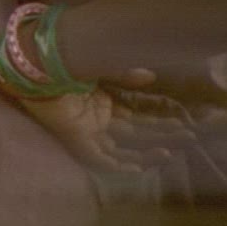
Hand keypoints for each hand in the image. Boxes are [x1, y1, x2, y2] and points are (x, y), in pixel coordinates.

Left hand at [15, 69, 195, 174]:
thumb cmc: (67, 58)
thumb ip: (126, 73)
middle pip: (134, 134)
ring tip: (170, 153)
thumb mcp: (104, 64)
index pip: (136, 117)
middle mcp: (96, 118)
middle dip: (161, 136)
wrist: (38, 60)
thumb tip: (151, 76)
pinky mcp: (75, 138)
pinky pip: (99, 159)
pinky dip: (118, 165)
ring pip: (121, 149)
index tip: (183, 122)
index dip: (159, 121)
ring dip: (145, 153)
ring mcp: (87, 130)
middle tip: (188, 137)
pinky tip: (139, 167)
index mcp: (101, 100)